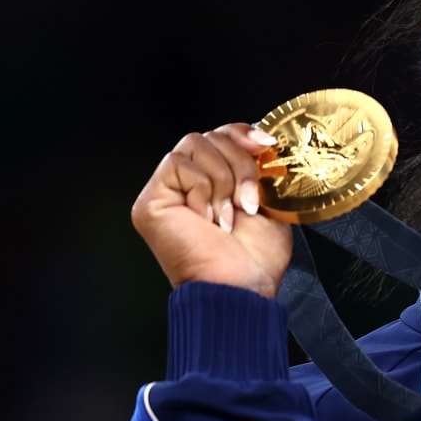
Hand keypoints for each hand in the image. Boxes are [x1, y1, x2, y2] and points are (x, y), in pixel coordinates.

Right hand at [130, 124, 292, 297]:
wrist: (241, 286)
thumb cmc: (254, 259)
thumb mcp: (269, 202)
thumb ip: (259, 169)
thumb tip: (262, 138)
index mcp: (214, 183)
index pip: (220, 136)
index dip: (242, 133)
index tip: (267, 145)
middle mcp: (187, 184)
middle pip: (210, 136)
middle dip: (240, 163)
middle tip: (249, 201)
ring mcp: (166, 190)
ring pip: (195, 144)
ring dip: (223, 180)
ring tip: (228, 216)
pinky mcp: (151, 199)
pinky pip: (177, 163)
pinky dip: (202, 189)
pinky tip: (206, 219)